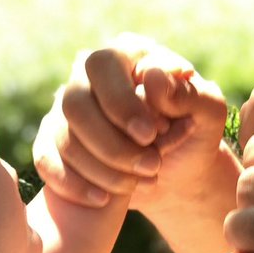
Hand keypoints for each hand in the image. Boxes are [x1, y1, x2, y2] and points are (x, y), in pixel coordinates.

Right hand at [33, 35, 228, 216]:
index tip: (151, 135)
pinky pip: (45, 160)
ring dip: (102, 168)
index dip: (122, 102)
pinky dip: (73, 183)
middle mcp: (87, 76)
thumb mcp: (208, 111)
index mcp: (124, 54)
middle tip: (151, 166)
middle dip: (112, 143)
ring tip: (140, 183)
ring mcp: (65, 110)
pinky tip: (103, 199)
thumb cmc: (194, 132)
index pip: (103, 66)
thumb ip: (187, 92)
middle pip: (75, 104)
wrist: (178, 171)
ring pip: (64, 137)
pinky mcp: (53, 142)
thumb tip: (151, 76)